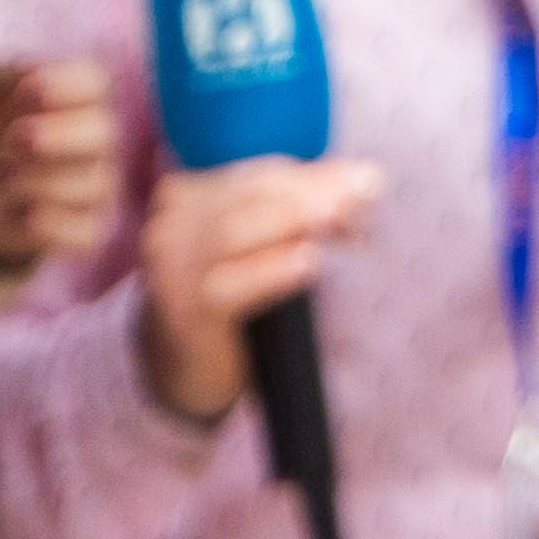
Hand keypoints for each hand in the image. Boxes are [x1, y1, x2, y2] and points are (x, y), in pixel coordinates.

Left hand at [0, 58, 119, 269]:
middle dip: (59, 136)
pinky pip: (87, 233)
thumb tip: (26, 76)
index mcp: (76, 99)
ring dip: (42, 182)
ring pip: (93, 186)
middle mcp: (95, 143)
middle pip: (103, 134)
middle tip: (14, 138)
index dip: (65, 87)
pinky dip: (52, 225)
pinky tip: (14, 212)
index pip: (94, 85)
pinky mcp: (83, 230)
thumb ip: (7, 77)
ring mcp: (93, 188)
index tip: (23, 93)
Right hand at [130, 155, 380, 421]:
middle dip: (311, 191)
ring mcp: (174, 271)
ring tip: (343, 216)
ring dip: (293, 220)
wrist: (186, 364)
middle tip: (367, 190)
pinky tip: (308, 261)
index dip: (313, 175)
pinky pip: (228, 288)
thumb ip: (302, 205)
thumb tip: (366, 178)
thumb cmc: (232, 290)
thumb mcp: (259, 239)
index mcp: (187, 196)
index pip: (256, 174)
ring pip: (231, 233)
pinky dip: (271, 270)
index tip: (366, 179)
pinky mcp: (185, 314)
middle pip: (247, 196)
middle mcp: (171, 227)